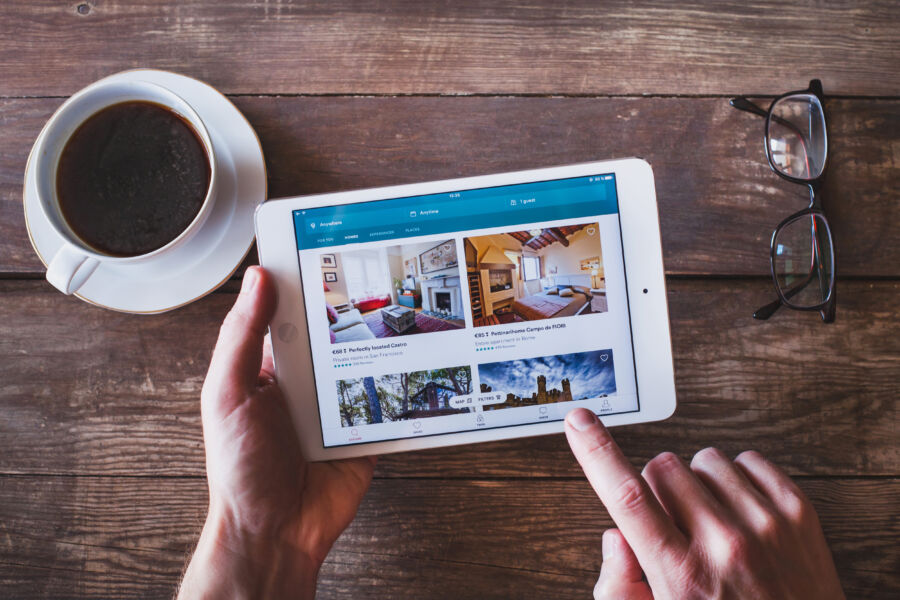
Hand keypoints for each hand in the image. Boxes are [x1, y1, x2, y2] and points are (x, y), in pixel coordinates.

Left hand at [179, 267, 375, 598]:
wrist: (275, 533)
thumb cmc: (240, 470)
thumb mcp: (229, 394)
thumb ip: (243, 338)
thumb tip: (259, 279)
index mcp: (270, 366)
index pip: (291, 312)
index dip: (305, 283)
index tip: (326, 250)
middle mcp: (307, 381)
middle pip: (337, 333)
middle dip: (356, 312)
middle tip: (379, 282)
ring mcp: (338, 405)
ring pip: (368, 362)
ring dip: (384, 347)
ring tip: (406, 319)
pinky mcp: (366, 430)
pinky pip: (389, 400)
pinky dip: (403, 387)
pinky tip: (417, 368)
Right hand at [564, 408, 843, 599]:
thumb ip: (621, 588)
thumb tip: (616, 537)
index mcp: (680, 574)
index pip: (627, 496)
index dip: (597, 452)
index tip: (579, 421)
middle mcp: (723, 544)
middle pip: (663, 467)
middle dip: (658, 488)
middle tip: (674, 525)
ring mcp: (766, 525)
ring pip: (706, 459)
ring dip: (700, 483)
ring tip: (712, 523)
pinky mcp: (799, 513)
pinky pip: (751, 460)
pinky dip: (739, 479)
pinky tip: (740, 512)